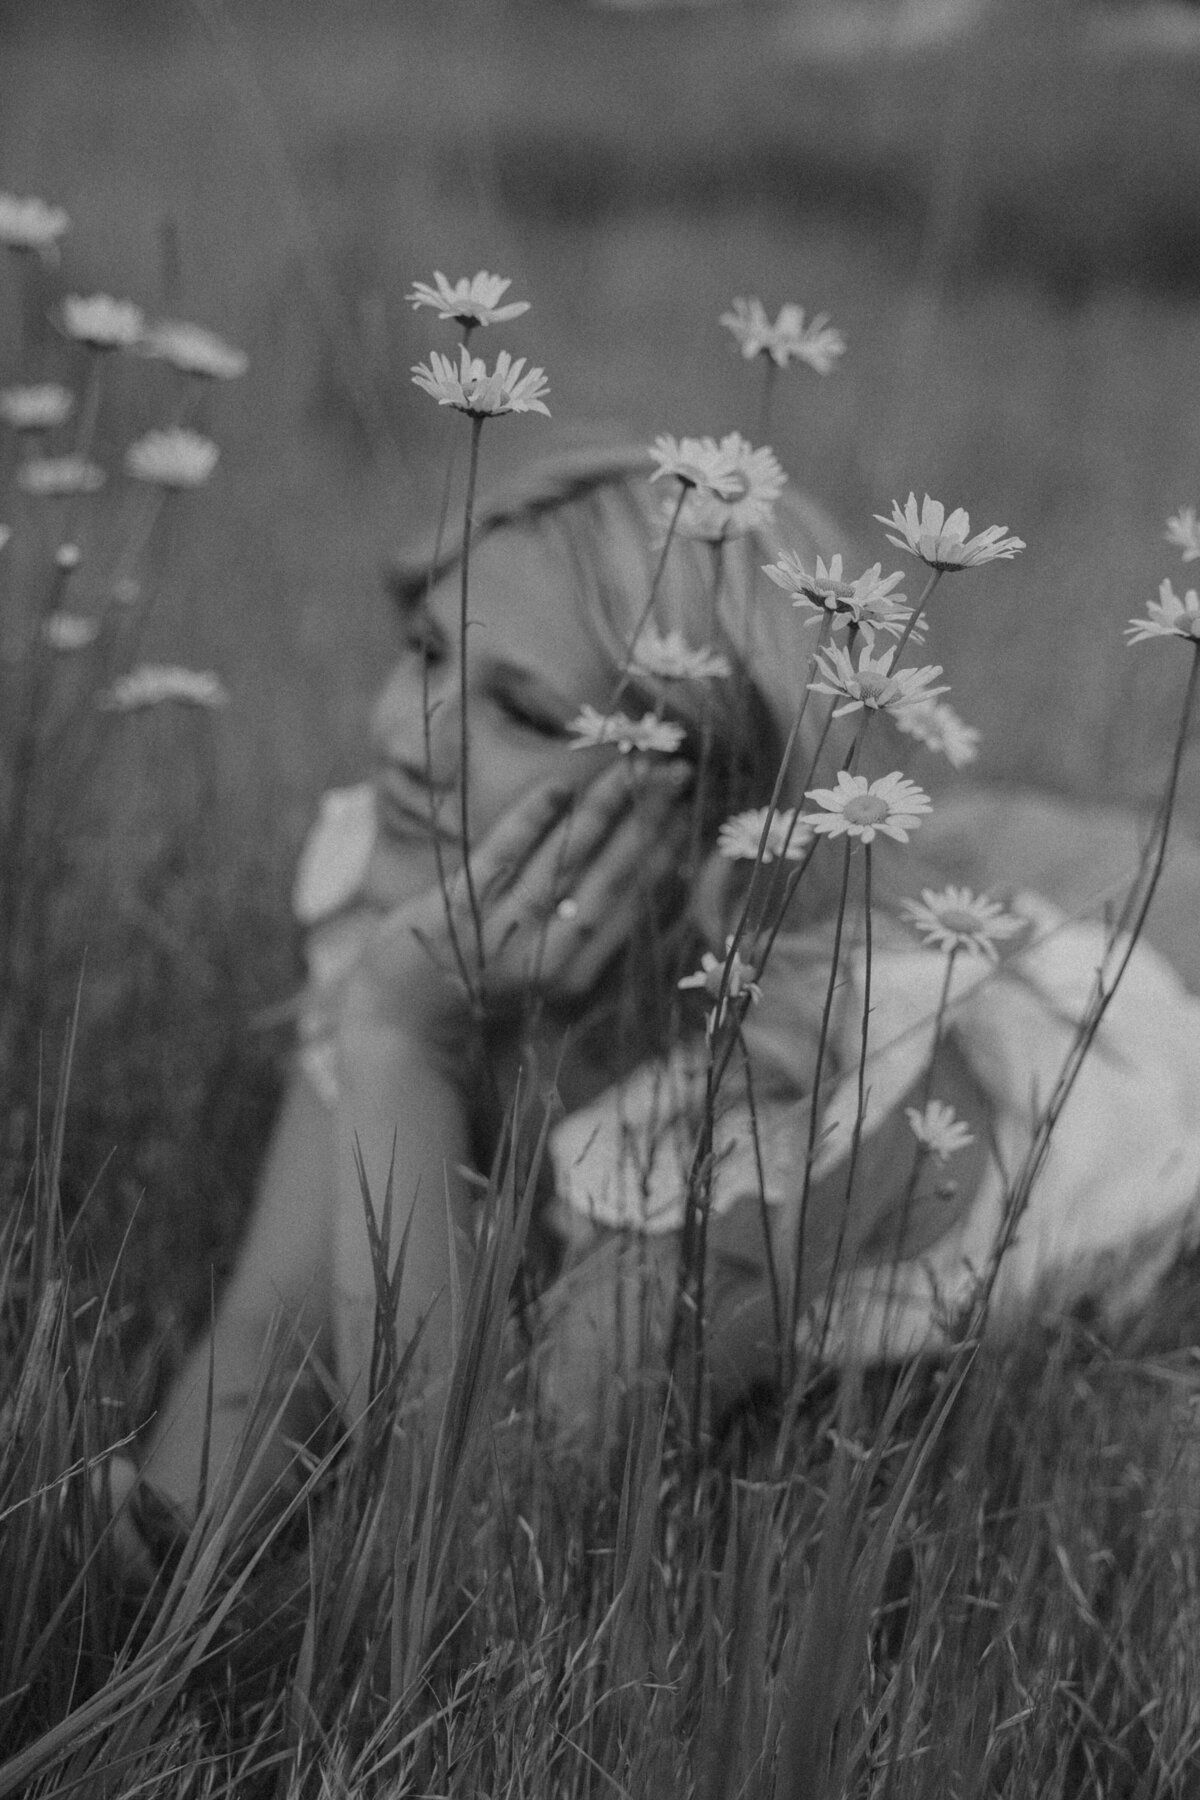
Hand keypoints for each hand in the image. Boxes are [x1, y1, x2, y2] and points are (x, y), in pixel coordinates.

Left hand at [341, 757, 692, 1042]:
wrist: (402, 1026)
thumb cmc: (478, 992)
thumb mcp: (544, 973)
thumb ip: (587, 936)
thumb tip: (640, 878)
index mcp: (577, 974)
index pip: (632, 903)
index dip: (663, 853)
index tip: (687, 808)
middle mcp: (548, 957)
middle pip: (609, 877)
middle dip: (646, 821)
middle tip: (675, 772)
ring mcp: (502, 933)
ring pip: (564, 861)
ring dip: (602, 810)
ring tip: (632, 767)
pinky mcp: (455, 913)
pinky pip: (500, 858)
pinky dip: (529, 821)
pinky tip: (557, 786)